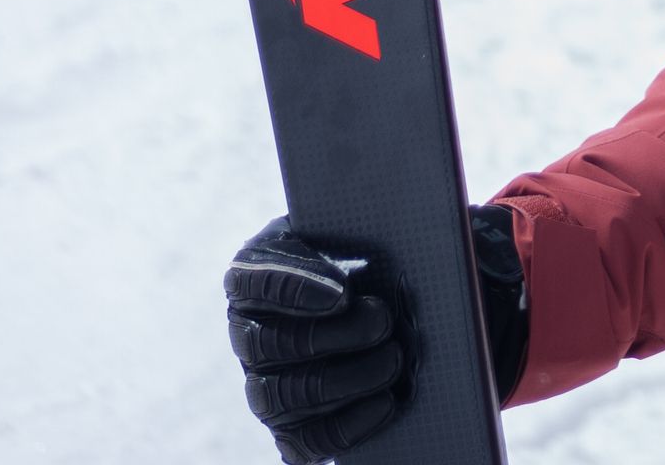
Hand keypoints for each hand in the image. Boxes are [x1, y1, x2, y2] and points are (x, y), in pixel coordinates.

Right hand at [224, 217, 409, 463]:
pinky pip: (304, 441)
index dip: (293, 290)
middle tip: (384, 321)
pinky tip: (387, 404)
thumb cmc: (373, 253)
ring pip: (283, 396)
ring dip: (344, 380)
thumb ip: (377, 225)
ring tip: (395, 358)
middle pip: (269, 345)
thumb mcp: (371, 227)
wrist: (391, 300)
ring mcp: (264, 384)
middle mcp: (249, 333)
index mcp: (257, 274)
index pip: (253, 282)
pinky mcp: (290, 426)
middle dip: (331, 336)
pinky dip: (346, 426)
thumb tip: (414, 230)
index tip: (342, 293)